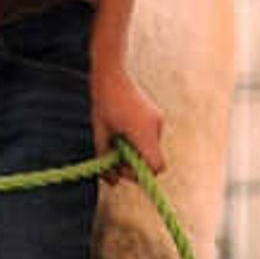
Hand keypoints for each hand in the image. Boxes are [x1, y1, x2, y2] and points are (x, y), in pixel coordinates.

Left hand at [90, 57, 166, 172]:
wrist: (112, 75)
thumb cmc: (103, 105)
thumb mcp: (100, 135)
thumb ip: (106, 161)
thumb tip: (112, 182)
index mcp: (143, 133)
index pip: (156, 166)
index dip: (141, 175)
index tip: (122, 168)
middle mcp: (156, 127)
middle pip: (154, 159)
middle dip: (135, 164)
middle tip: (115, 157)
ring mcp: (159, 120)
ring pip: (152, 148)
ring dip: (136, 151)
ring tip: (117, 140)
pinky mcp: (156, 115)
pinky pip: (151, 137)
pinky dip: (139, 141)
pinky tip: (124, 130)